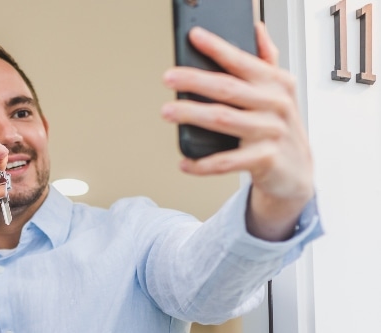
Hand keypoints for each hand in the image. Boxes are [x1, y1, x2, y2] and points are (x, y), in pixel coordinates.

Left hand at [161, 23, 313, 239]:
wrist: (296, 171)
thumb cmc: (280, 126)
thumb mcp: (279, 91)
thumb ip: (267, 60)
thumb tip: (256, 29)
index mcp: (277, 83)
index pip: (243, 61)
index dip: (218, 47)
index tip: (194, 36)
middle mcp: (276, 105)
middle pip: (228, 88)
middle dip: (195, 81)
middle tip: (168, 77)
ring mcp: (271, 132)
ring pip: (223, 120)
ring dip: (192, 114)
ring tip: (168, 111)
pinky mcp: (265, 159)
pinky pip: (226, 162)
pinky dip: (202, 163)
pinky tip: (185, 161)